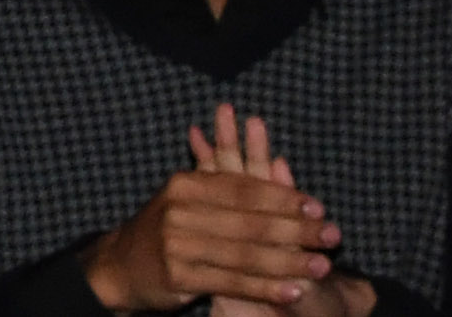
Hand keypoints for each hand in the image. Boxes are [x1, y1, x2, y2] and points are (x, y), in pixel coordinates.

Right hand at [78, 104, 347, 309]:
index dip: (284, 197)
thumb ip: (229, 184)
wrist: (120, 265)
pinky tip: (291, 290)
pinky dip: (264, 287)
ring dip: (288, 261)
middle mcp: (178, 210)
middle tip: (332, 235)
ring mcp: (176, 244)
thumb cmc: (168, 229)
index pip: (243, 188)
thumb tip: (281, 161)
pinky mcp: (178, 276)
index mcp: (184, 185)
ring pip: (244, 253)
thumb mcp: (189, 198)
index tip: (318, 207)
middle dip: (296, 229)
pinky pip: (231, 281)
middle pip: (248, 221)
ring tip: (320, 265)